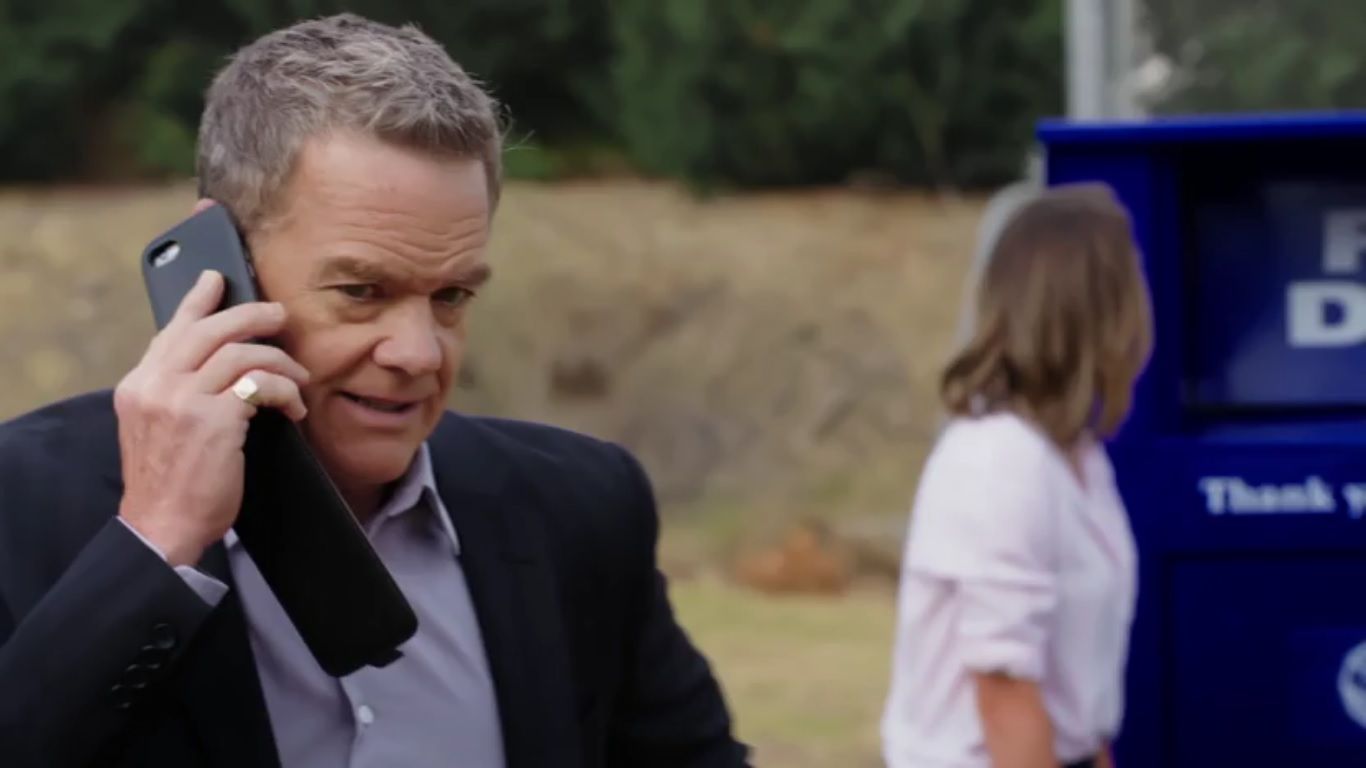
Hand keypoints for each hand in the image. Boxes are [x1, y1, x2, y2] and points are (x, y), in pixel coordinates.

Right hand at [115, 270, 309, 565]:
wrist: (162, 529)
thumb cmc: (171, 486)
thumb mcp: (159, 430)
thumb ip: (176, 394)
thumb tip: (216, 366)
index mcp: (138, 386)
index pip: (171, 331)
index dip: (198, 300)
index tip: (217, 278)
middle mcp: (155, 386)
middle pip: (210, 328)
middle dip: (252, 315)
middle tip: (280, 315)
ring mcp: (182, 400)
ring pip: (242, 352)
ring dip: (280, 362)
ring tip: (299, 379)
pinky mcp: (213, 419)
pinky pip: (261, 385)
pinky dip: (286, 392)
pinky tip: (294, 410)